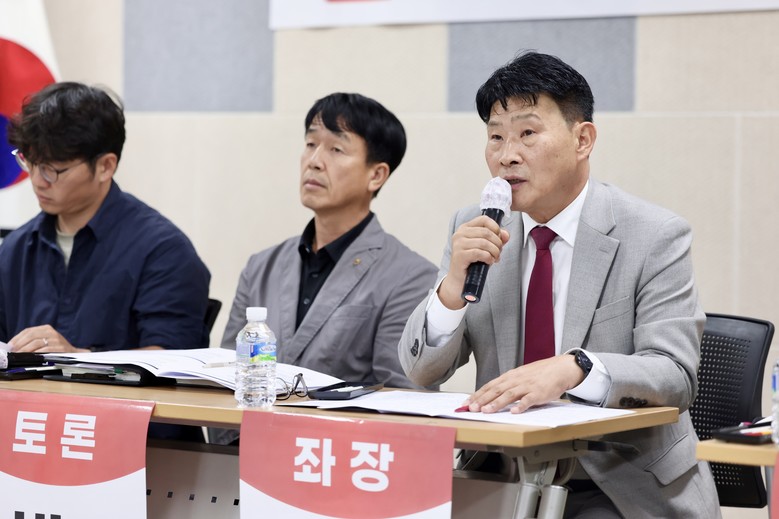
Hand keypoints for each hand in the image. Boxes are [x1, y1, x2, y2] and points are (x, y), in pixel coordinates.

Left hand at [9, 325, 87, 352]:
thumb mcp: (45, 340)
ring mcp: (56, 340)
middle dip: (20, 344)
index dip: (17, 338)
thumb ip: (32, 340)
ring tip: (19, 355)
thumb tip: (14, 346)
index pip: (28, 330)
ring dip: (25, 350)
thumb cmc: (56, 348)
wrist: (74, 353)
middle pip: (31, 336)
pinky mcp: (60, 348)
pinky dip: (35, 354)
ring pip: (36, 343)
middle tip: (12, 351)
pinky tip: (30, 357)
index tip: (10, 345)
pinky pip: (44, 350)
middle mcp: (51, 332)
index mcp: (46, 328)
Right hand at [438, 215, 509, 308]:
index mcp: (465, 228)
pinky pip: (480, 253)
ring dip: (494, 251)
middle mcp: (460, 234)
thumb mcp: (486, 248)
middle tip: (498, 252)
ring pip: (484, 242)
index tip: (499, 238)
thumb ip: (496, 239)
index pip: (484, 220)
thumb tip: (506, 234)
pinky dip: (488, 257)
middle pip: (486, 232)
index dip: (495, 227)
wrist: (460, 281)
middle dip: (497, 243)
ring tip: (495, 258)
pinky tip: (489, 262)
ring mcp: (458, 244)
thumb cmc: (472, 263)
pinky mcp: (459, 255)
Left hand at [461, 355, 584, 413]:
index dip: (477, 394)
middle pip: (496, 390)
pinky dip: (521, 406)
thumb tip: (490, 395)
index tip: (466, 403)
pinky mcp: (539, 392)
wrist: (559, 368)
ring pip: (509, 394)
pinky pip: (529, 400)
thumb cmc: (539, 374)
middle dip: (482, 400)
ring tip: (486, 411)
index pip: (489, 385)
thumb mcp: (520, 376)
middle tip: (471, 408)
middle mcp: (516, 380)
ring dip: (497, 403)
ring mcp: (527, 386)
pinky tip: (515, 412)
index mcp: (509, 376)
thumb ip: (507, 385)